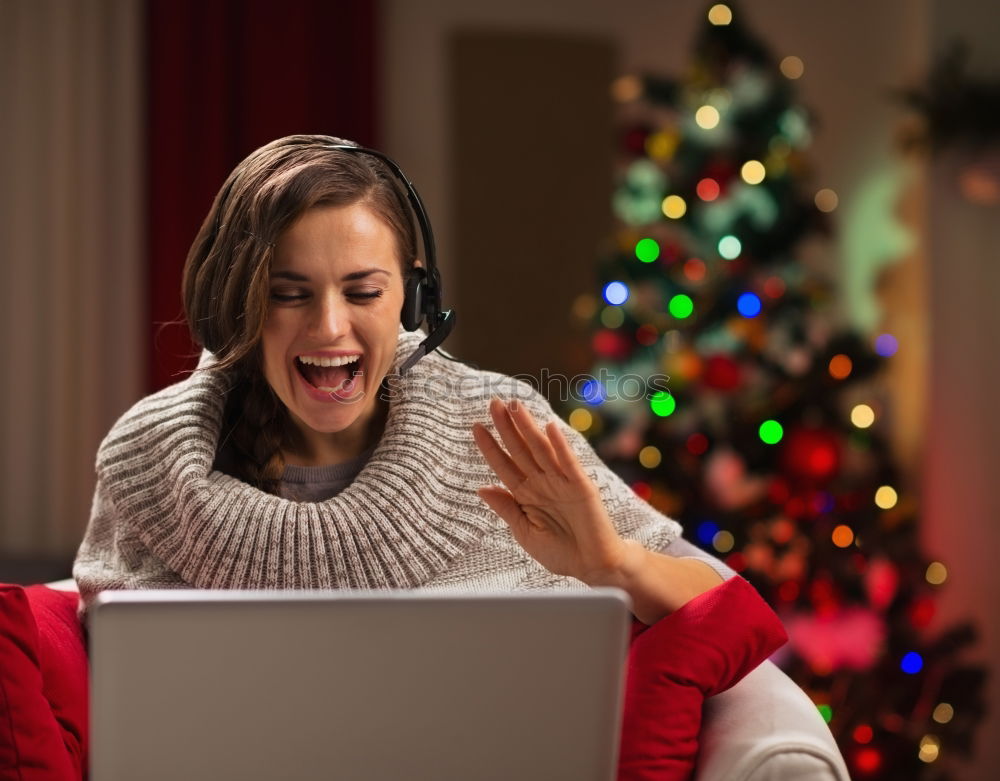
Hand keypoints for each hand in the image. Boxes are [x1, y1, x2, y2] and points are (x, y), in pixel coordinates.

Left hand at [472, 398, 626, 582]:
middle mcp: (542, 483)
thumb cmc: (560, 552)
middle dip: (506, 427)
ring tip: (515, 406)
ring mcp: (562, 482)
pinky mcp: (582, 487)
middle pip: (520, 450)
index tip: (476, 426)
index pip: (504, 464)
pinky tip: (550, 428)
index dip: (490, 446)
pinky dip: (560, 446)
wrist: (594, 567)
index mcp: (526, 494)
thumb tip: (482, 488)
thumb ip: (507, 509)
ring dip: (528, 427)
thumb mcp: (524, 533)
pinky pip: (569, 464)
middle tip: (494, 403)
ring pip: (541, 450)